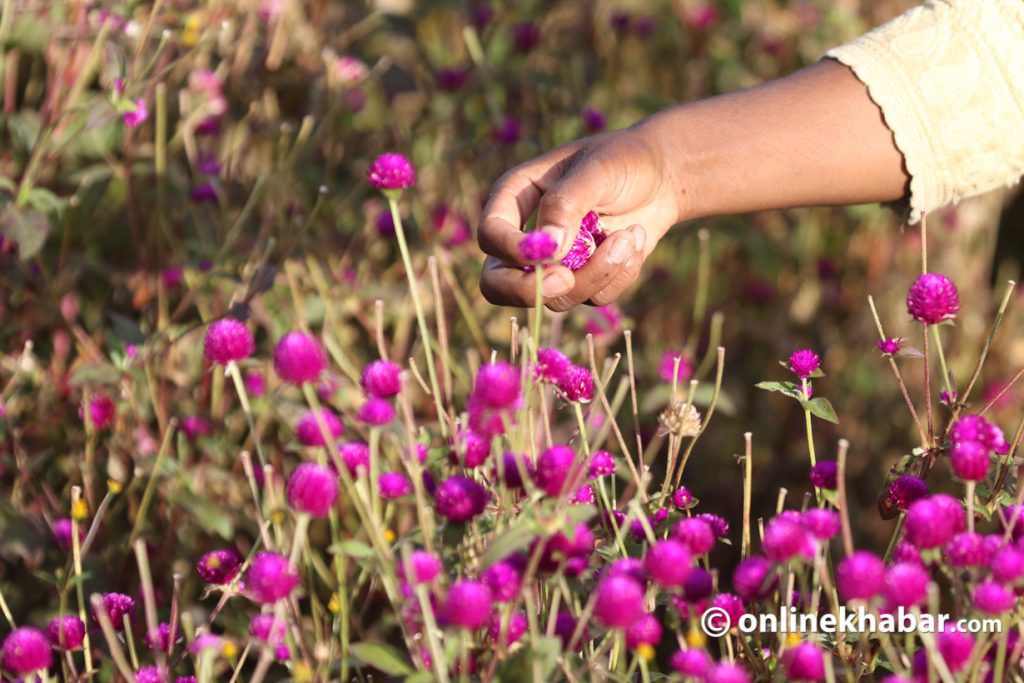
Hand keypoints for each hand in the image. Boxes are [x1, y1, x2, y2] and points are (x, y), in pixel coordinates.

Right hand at [477, 127, 683, 310]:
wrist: (662, 178)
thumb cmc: (623, 161)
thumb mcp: (596, 170)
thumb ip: (566, 204)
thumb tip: (548, 248)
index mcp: (514, 198)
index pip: (491, 236)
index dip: (511, 251)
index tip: (551, 252)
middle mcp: (525, 236)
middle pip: (498, 285)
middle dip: (532, 290)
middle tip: (567, 281)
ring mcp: (552, 264)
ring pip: (555, 297)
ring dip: (600, 272)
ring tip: (630, 236)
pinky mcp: (582, 281)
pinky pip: (593, 298)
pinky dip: (621, 274)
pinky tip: (635, 240)